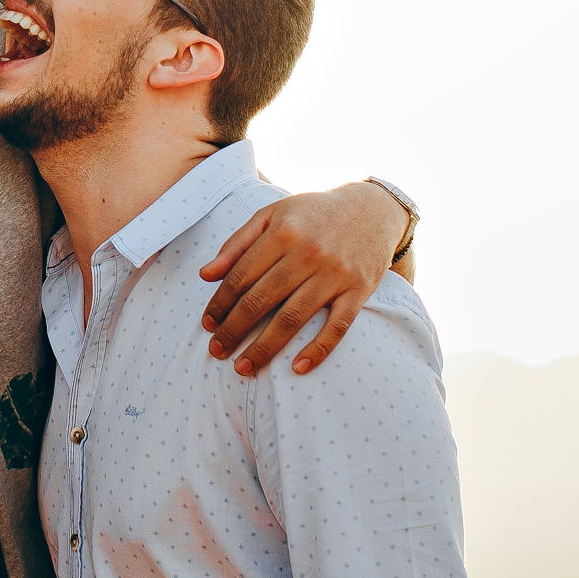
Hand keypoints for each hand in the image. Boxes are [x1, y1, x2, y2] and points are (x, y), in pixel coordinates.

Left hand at [198, 181, 405, 375]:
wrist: (372, 209)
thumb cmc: (313, 213)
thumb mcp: (272, 215)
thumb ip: (238, 243)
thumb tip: (206, 274)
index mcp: (281, 233)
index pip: (241, 276)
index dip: (220, 303)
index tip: (207, 324)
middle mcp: (307, 253)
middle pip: (261, 300)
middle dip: (234, 329)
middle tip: (216, 350)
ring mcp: (334, 274)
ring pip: (293, 318)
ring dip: (265, 347)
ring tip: (244, 367)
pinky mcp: (359, 291)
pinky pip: (337, 326)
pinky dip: (319, 349)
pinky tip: (297, 368)